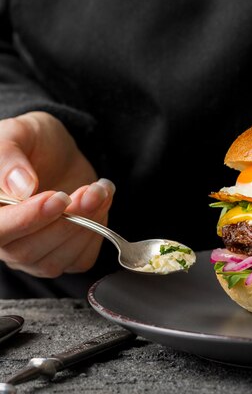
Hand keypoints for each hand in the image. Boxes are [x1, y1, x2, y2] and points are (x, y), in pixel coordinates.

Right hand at [0, 111, 114, 276]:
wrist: (60, 152)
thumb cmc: (32, 142)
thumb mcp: (18, 133)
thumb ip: (9, 157)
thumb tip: (20, 188)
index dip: (26, 219)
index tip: (57, 198)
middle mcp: (3, 239)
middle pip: (25, 251)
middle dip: (65, 221)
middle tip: (88, 191)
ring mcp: (30, 252)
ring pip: (53, 260)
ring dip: (85, 226)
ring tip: (98, 191)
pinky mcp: (61, 255)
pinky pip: (78, 260)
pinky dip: (96, 234)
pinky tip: (100, 203)